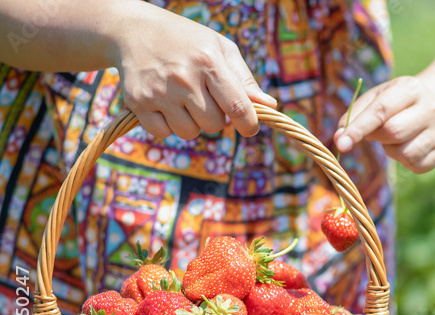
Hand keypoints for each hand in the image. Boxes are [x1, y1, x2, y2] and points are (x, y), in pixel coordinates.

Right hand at [111, 2, 276, 138]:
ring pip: (189, 132)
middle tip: (205, 99)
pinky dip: (166, 125)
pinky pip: (162, 133)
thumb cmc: (188, 41)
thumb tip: (269, 106)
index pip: (237, 107)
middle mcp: (183, 78)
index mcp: (209, 62)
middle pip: (213, 124)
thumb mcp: (221, 49)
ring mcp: (158, 91)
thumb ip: (245, 80)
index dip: (249, 124)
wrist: (133, 30)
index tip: (249, 128)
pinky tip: (165, 104)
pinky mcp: (137, 102)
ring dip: (191, 123)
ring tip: (184, 100)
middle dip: (215, 118)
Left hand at [334, 76, 434, 173]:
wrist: (433, 107)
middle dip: (377, 138)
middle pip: (393, 132)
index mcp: (411, 88)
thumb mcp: (376, 98)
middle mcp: (431, 106)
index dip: (358, 128)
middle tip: (376, 134)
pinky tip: (409, 147)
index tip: (341, 143)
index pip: (381, 109)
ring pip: (405, 153)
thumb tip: (338, 138)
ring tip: (397, 138)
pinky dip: (405, 161)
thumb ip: (354, 115)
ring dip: (392, 151)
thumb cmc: (396, 103)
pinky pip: (417, 166)